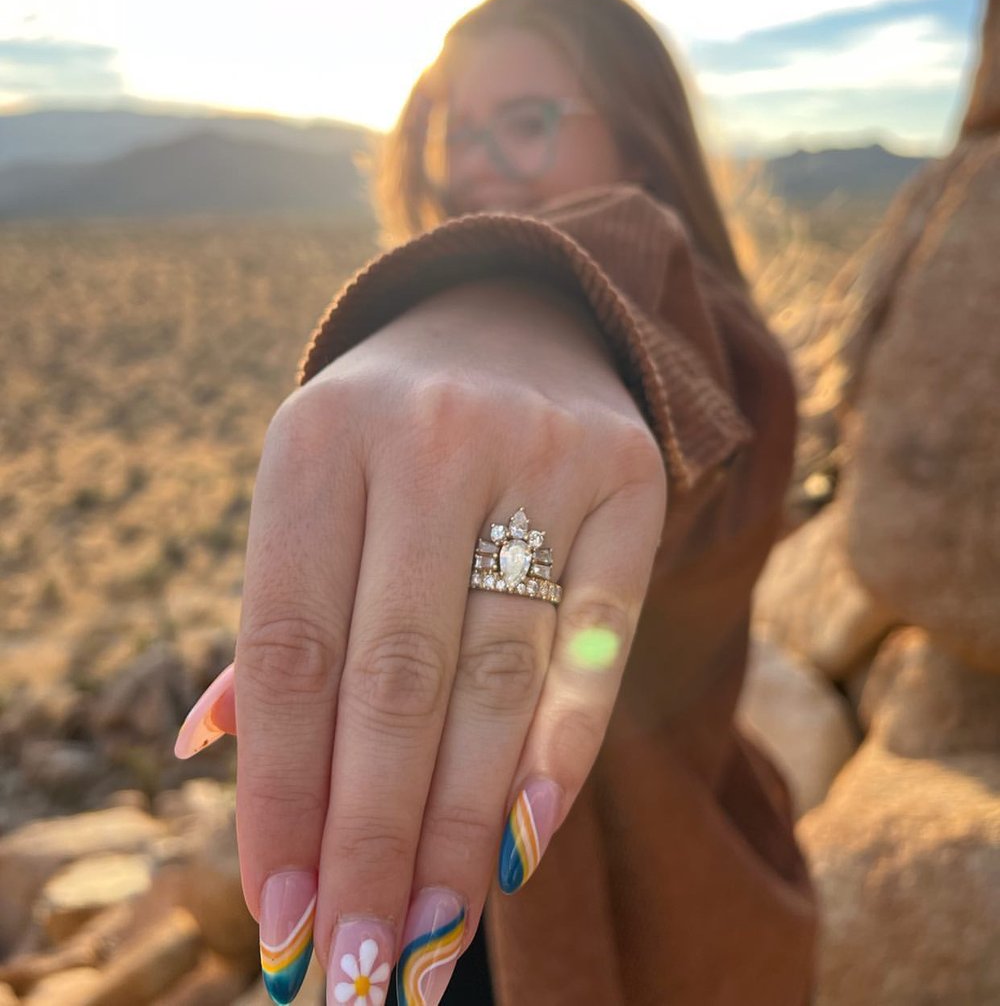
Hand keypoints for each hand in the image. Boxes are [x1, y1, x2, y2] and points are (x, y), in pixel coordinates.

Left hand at [214, 279, 665, 1003]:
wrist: (515, 313)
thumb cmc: (388, 434)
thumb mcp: (312, 490)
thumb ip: (273, 618)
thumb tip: (203, 756)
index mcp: (316, 437)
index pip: (290, 648)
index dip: (280, 792)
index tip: (280, 919)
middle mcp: (427, 434)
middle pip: (395, 679)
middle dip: (374, 842)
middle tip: (359, 971)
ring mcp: (539, 447)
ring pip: (496, 673)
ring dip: (462, 827)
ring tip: (433, 940)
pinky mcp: (630, 472)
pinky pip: (599, 633)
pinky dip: (563, 744)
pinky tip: (524, 838)